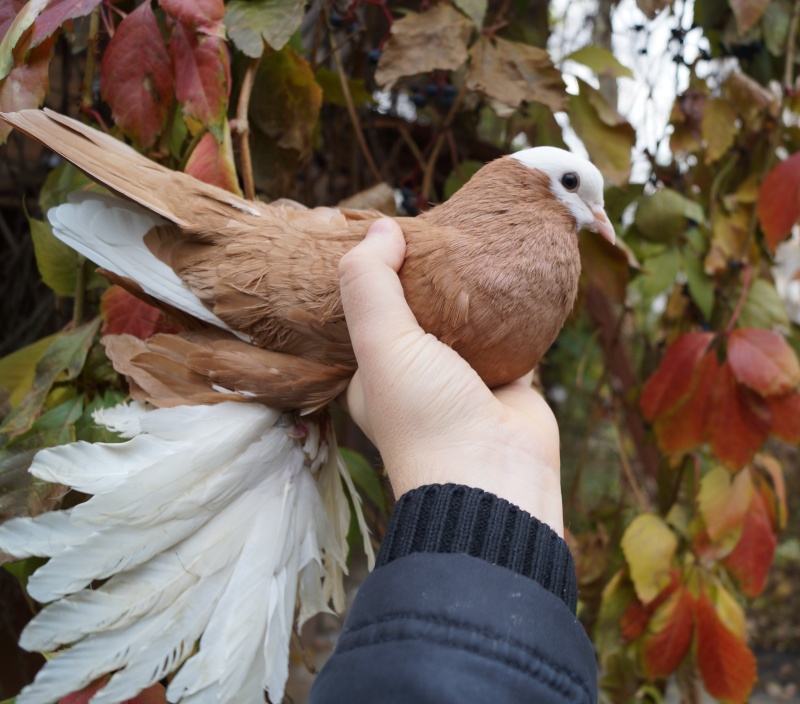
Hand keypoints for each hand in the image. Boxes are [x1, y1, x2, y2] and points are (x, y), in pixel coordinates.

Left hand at [338, 218, 563, 534]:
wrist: (495, 480)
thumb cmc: (425, 418)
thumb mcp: (380, 345)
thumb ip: (371, 283)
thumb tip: (382, 227)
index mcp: (372, 376)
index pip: (367, 313)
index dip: (376, 275)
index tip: (388, 234)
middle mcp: (415, 377)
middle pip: (420, 313)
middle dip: (429, 276)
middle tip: (439, 230)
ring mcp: (462, 379)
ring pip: (466, 321)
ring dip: (471, 289)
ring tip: (474, 239)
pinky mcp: (507, 380)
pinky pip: (509, 333)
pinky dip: (512, 309)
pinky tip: (514, 274)